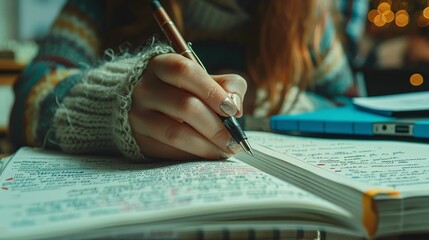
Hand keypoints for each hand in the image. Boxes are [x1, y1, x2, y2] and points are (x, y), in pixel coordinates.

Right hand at [129, 53, 246, 159]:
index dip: (212, 91)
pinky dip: (193, 155)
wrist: (153, 107)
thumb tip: (235, 106)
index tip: (232, 110)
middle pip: (184, 106)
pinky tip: (208, 154)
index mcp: (162, 65)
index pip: (185, 72)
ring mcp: (138, 115)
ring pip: (176, 133)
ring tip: (225, 150)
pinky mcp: (140, 139)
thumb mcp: (208, 79)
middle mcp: (145, 89)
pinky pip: (169, 151)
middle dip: (216, 127)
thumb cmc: (187, 91)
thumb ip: (228, 86)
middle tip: (234, 140)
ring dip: (206, 146)